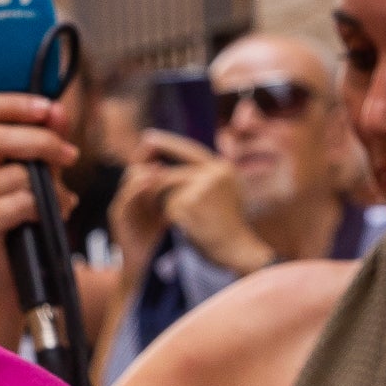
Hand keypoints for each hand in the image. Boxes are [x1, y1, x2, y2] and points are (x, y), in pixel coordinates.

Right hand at [0, 92, 79, 344]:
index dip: (14, 104)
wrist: (11, 279)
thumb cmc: (22, 221)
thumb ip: (42, 140)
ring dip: (49, 185)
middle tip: (71, 154)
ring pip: (14, 173)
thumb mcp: (34, 172)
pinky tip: (49, 218)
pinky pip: (18, 202)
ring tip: (61, 201)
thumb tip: (57, 112)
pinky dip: (43, 208)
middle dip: (42, 141)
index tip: (49, 110)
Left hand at [111, 134, 268, 283]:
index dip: (168, 143)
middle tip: (151, 194)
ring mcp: (201, 188)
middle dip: (158, 189)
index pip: (190, 150)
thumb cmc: (229, 225)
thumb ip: (208, 176)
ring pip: (166, 192)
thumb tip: (181, 164)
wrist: (237, 248)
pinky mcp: (189, 205)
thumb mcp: (228, 192)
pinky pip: (166, 208)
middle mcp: (213, 173)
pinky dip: (170, 218)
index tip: (148, 137)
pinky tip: (187, 226)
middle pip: (170, 175)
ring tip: (185, 218)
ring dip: (166, 205)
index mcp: (223, 168)